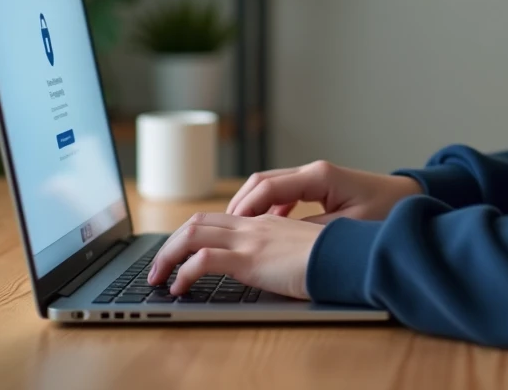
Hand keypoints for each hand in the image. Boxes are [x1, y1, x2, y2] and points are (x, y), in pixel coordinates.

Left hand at [147, 212, 322, 298]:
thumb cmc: (334, 255)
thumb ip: (283, 248)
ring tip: (158, 277)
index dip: (194, 233)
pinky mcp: (249, 260)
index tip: (182, 252)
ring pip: (192, 234)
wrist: (349, 255)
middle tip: (159, 266)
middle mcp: (253, 226)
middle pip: (197, 221)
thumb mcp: (303, 248)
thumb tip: (272, 262)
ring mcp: (250, 240)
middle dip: (171, 243)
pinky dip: (184, 274)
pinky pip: (204, 260)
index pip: (219, 219)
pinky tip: (180, 288)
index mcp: (266, 222)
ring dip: (168, 255)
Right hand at [225, 160, 421, 222]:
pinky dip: (267, 207)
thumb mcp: (348, 228)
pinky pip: (283, 193)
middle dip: (239, 204)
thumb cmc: (386, 212)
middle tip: (221, 230)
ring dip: (251, 205)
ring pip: (269, 186)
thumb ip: (311, 232)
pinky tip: (263, 227)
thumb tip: (278, 241)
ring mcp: (314, 176)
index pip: (268, 187)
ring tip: (235, 231)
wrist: (410, 198)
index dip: (245, 208)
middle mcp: (312, 171)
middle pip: (262, 182)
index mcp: (318, 176)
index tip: (230, 229)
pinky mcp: (318, 186)